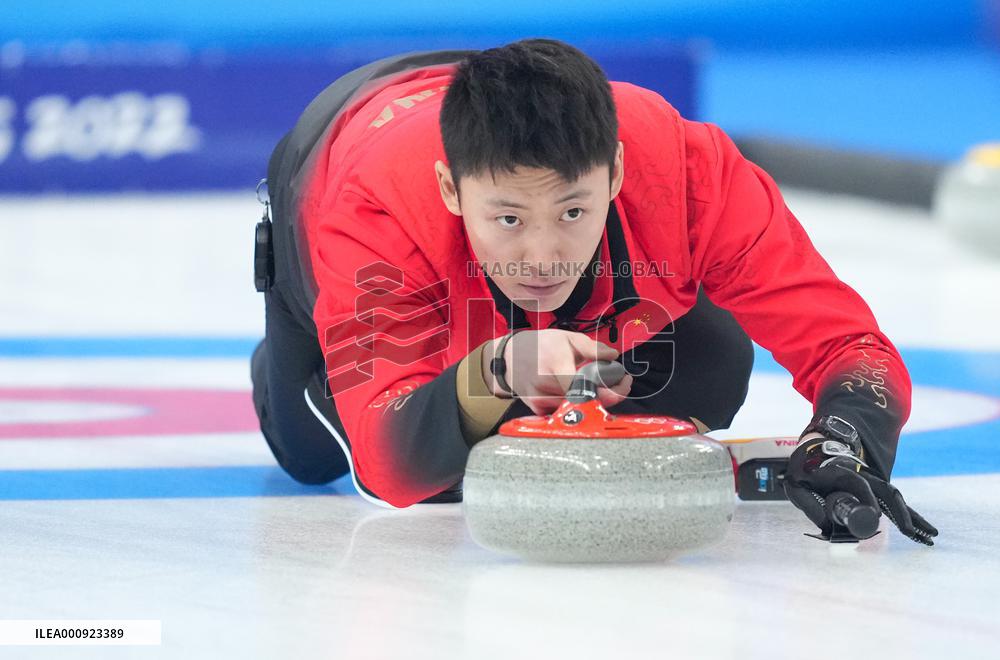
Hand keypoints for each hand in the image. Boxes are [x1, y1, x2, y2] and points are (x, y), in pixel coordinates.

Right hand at [483, 329, 631, 415]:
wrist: (509, 359)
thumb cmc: (540, 346)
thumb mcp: (566, 337)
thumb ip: (591, 347)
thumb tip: (613, 356)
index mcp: (555, 364)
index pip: (586, 387)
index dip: (609, 391)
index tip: (624, 382)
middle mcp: (546, 386)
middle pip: (586, 400)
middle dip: (608, 394)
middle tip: (618, 384)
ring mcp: (541, 401)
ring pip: (578, 409)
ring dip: (595, 400)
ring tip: (600, 385)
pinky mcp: (538, 411)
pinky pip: (566, 413)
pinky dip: (579, 406)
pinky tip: (582, 394)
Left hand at [783, 432, 938, 544]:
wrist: (814, 451)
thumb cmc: (804, 470)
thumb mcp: (796, 486)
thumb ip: (810, 506)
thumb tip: (829, 529)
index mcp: (842, 471)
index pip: (860, 484)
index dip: (868, 500)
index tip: (876, 517)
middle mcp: (862, 475)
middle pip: (888, 492)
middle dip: (901, 512)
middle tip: (910, 532)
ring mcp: (871, 482)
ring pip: (895, 498)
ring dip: (912, 516)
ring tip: (929, 534)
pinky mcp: (874, 490)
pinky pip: (893, 503)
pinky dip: (908, 516)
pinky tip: (921, 531)